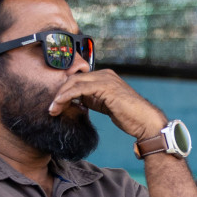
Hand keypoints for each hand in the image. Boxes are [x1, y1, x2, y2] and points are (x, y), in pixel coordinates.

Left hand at [48, 69, 165, 141]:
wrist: (145, 121)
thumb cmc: (129, 116)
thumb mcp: (105, 105)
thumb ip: (92, 99)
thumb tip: (75, 100)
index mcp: (105, 77)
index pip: (78, 80)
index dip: (64, 91)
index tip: (56, 105)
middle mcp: (105, 74)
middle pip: (73, 79)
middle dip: (59, 93)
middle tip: (52, 108)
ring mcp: (105, 79)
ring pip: (74, 82)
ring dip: (60, 96)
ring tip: (53, 110)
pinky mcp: (105, 87)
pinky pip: (80, 89)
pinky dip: (67, 96)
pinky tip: (60, 104)